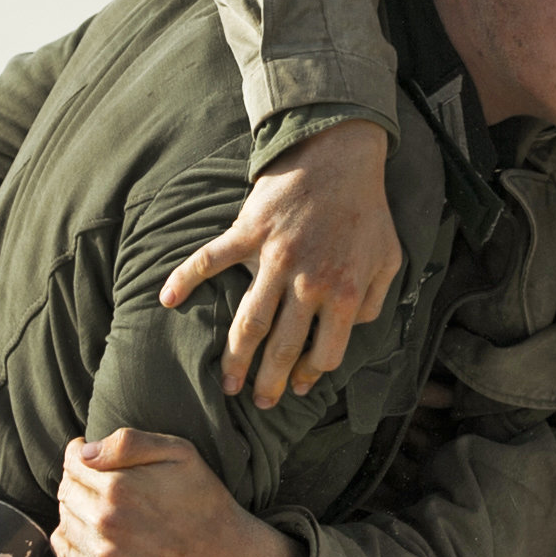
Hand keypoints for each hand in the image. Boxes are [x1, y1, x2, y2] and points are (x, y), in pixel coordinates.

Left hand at [57, 428, 298, 556]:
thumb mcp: (179, 452)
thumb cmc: (202, 498)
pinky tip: (89, 533)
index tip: (89, 457)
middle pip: (66, 492)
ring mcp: (104, 555)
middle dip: (77, 481)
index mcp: (119, 488)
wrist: (223, 556)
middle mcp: (106, 523)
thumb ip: (129, 442)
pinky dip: (69, 541)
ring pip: (64, 522)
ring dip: (75, 511)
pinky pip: (66, 556)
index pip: (73, 464)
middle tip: (98, 482)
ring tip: (99, 507)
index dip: (79, 455)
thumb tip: (84, 451)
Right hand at [160, 120, 398, 408]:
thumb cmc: (366, 209)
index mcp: (345, 293)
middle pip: (284, 348)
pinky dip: (184, 278)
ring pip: (250, 322)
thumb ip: (377, 300)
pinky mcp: (249, 232)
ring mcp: (274, 259)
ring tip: (226, 383)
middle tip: (257, 401)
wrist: (341, 155)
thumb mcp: (389, 259)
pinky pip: (211, 260)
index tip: (300, 387)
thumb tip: (357, 328)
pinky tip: (166, 299)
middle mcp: (308, 283)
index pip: (326, 353)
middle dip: (269, 383)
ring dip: (235, 358)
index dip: (313, 375)